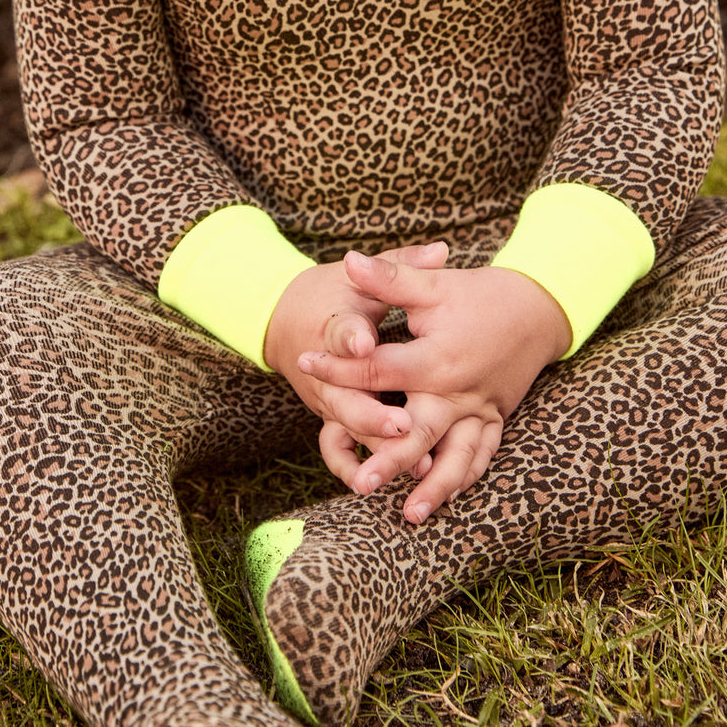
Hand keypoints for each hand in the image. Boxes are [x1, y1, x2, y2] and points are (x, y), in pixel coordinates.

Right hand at [262, 246, 450, 446]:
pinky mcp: (329, 415)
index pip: (339, 330)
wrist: (282, 320)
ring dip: (377, 444)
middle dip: (372, 412)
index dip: (350, 338)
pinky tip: (398, 477)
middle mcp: (324, 368)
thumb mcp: (358, 275)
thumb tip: (443, 250)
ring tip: (414, 463)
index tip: (364, 343)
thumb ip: (399, 266)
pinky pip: (342, 446)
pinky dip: (363, 463)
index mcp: (331, 322)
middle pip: (343, 395)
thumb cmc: (331, 293)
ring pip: (348, 427)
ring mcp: (325, 397)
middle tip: (404, 422)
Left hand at [299, 253, 570, 522]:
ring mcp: (479, 410)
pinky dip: (464, 477)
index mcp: (437, 359)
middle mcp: (458, 392)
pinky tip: (446, 498)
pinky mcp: (494, 418)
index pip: (378, 368)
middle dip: (390, 458)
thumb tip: (349, 259)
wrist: (538, 308)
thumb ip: (390, 277)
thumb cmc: (481, 294)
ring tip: (410, 513)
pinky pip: (481, 455)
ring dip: (433, 485)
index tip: (305, 362)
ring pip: (455, 455)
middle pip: (418, 431)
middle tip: (361, 482)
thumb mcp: (433, 285)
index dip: (339, 365)